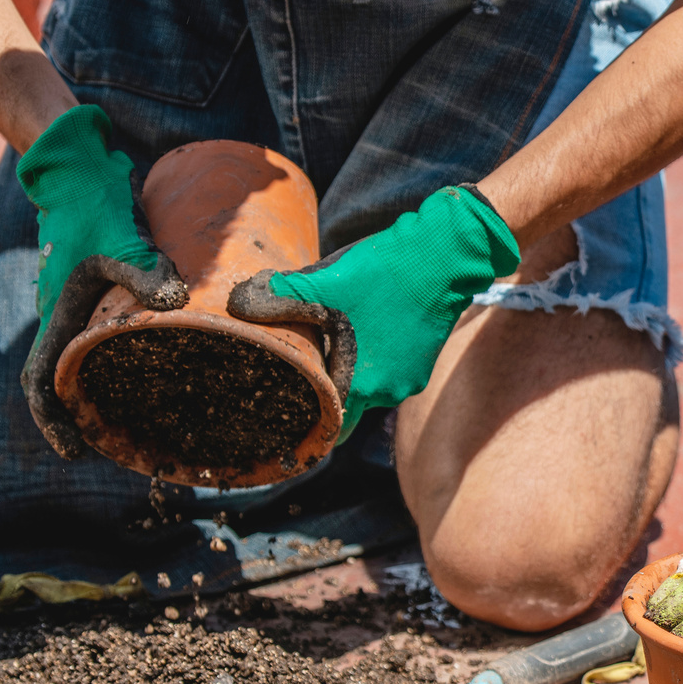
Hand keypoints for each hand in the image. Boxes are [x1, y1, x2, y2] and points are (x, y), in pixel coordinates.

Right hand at [16, 106, 188, 457]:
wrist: (82, 165)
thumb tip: (175, 304)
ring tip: (146, 417)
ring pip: (87, 360)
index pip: (41, 381)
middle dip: (85, 417)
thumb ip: (145, 271)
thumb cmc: (92, 201)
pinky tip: (162, 367)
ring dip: (107, 391)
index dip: (52, 421)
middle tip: (121, 444)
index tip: (74, 450)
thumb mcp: (119, 237)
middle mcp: (66, 316)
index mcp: (59, 314)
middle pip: (65, 380)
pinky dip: (126, 360)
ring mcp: (82, 304)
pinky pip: (109, 336)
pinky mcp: (103, 290)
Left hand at [228, 185, 519, 441]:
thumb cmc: (380, 274)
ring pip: (368, 387)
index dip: (308, 420)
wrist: (443, 256)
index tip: (290, 412)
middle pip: (346, 408)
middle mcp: (384, 393)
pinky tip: (368, 328)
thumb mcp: (320, 283)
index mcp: (356, 384)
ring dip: (352, 372)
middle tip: (307, 370)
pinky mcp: (423, 364)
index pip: (327, 427)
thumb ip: (278, 297)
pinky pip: (389, 372)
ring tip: (336, 340)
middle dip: (327, 392)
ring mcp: (407, 380)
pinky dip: (376, 358)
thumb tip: (239, 303)